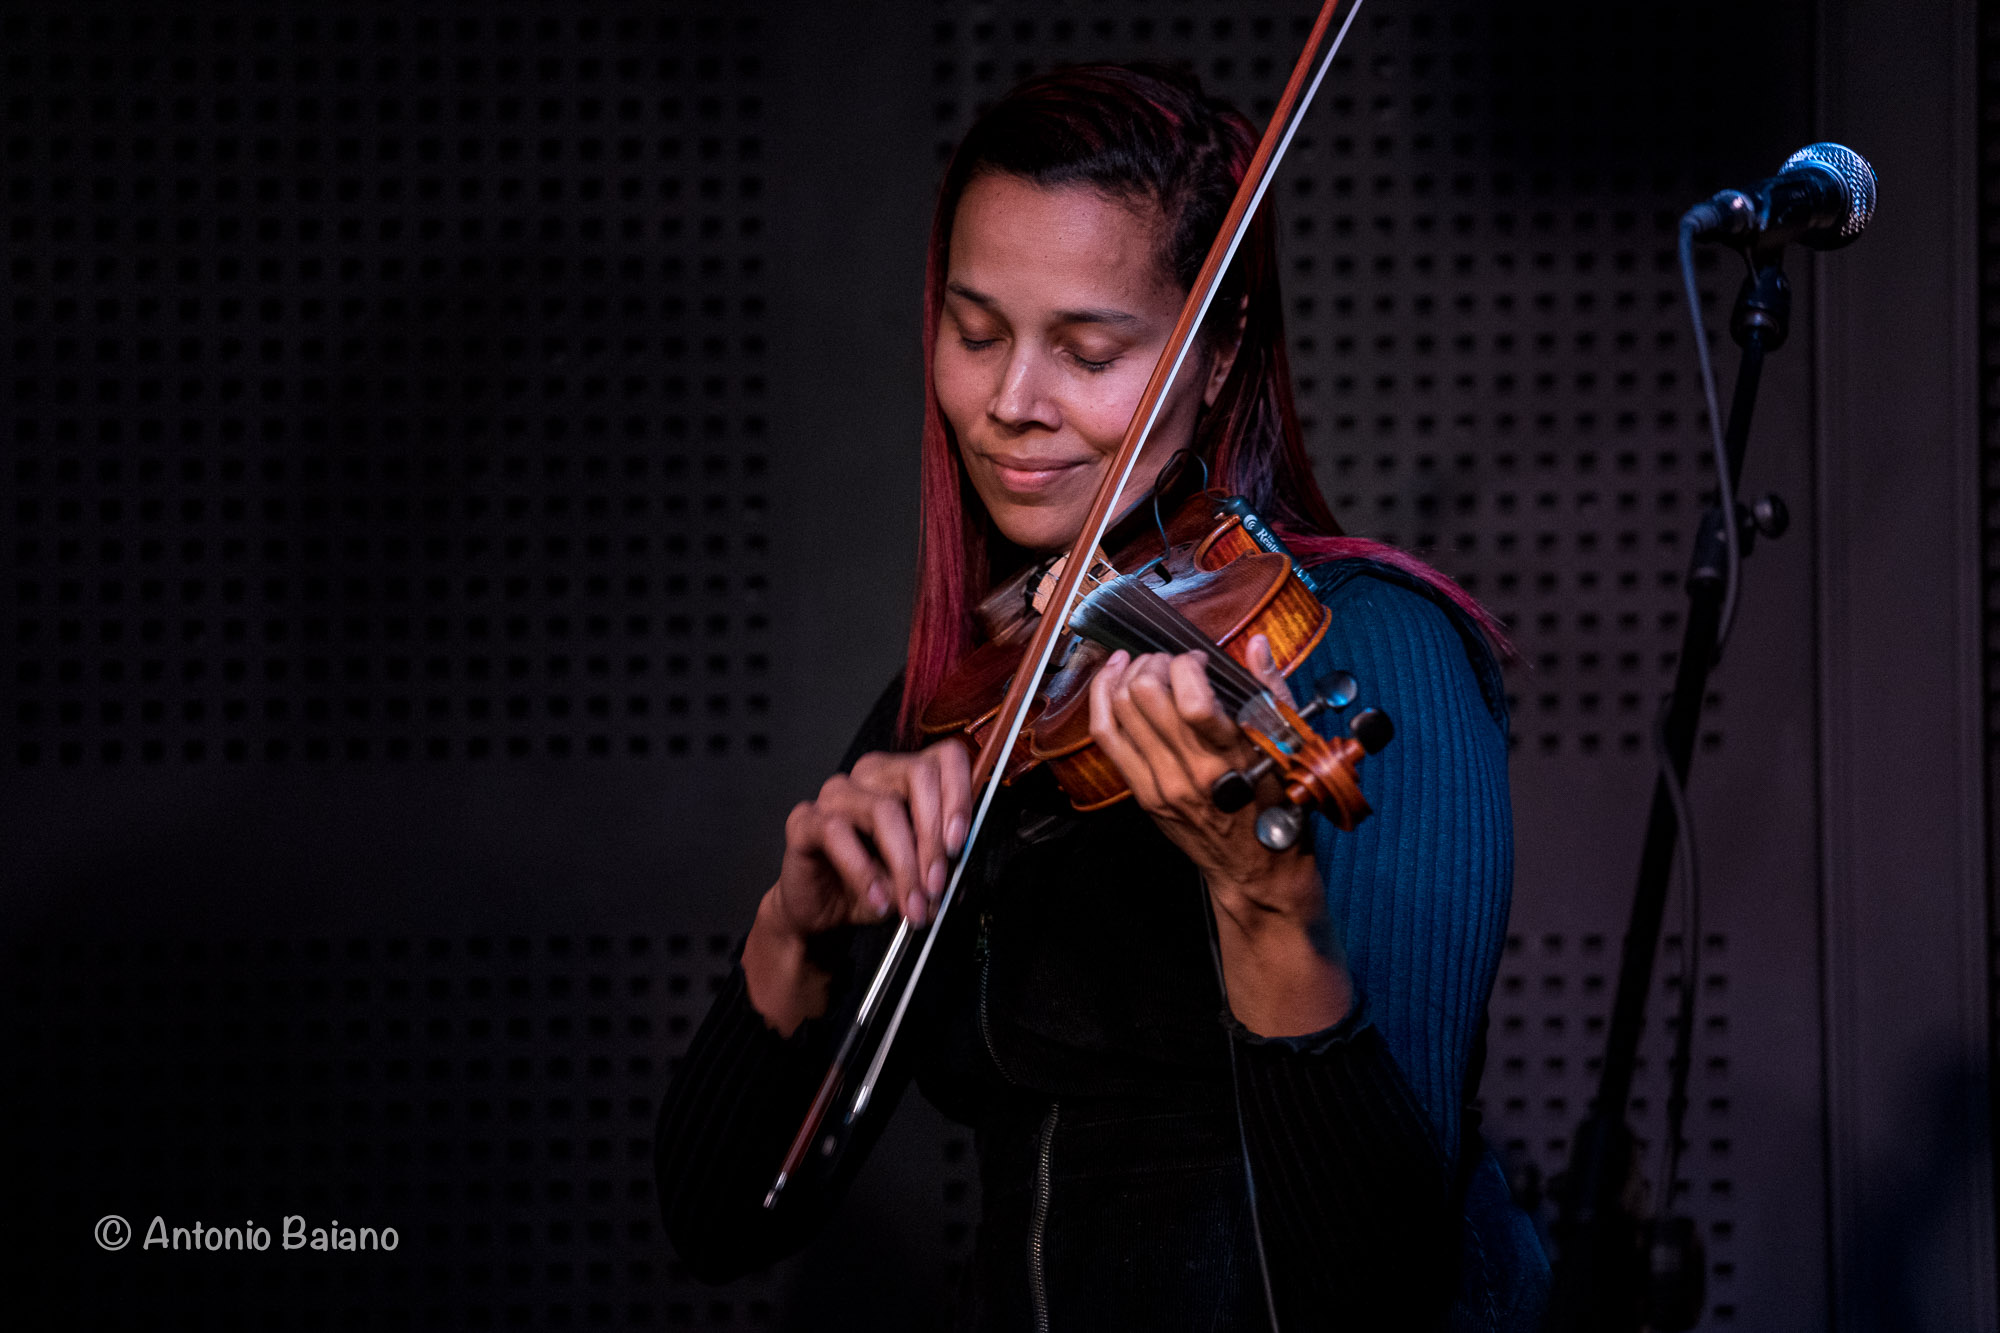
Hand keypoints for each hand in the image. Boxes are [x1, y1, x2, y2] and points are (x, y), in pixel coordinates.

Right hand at [744, 737, 971, 1034]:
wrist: (824, 909)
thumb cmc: (874, 883)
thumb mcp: (919, 879)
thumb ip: (943, 870)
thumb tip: (961, 880)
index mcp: (908, 778)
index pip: (946, 758)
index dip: (960, 795)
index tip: (960, 843)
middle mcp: (874, 775)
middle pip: (918, 775)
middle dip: (934, 835)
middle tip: (938, 885)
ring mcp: (837, 793)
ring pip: (883, 808)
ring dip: (904, 863)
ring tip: (911, 904)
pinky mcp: (805, 819)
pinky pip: (836, 832)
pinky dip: (863, 872)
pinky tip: (877, 900)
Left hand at [1086, 633, 1319, 922]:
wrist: (1256, 870)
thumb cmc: (1280, 808)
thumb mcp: (1288, 749)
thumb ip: (1271, 691)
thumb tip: (1256, 645)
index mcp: (1233, 758)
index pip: (1192, 700)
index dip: (1187, 665)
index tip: (1200, 661)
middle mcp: (1191, 772)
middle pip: (1146, 695)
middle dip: (1155, 663)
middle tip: (1171, 663)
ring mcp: (1160, 784)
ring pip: (1120, 709)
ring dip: (1129, 674)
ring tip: (1144, 666)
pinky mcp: (1142, 794)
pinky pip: (1107, 736)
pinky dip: (1103, 699)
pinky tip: (1114, 679)